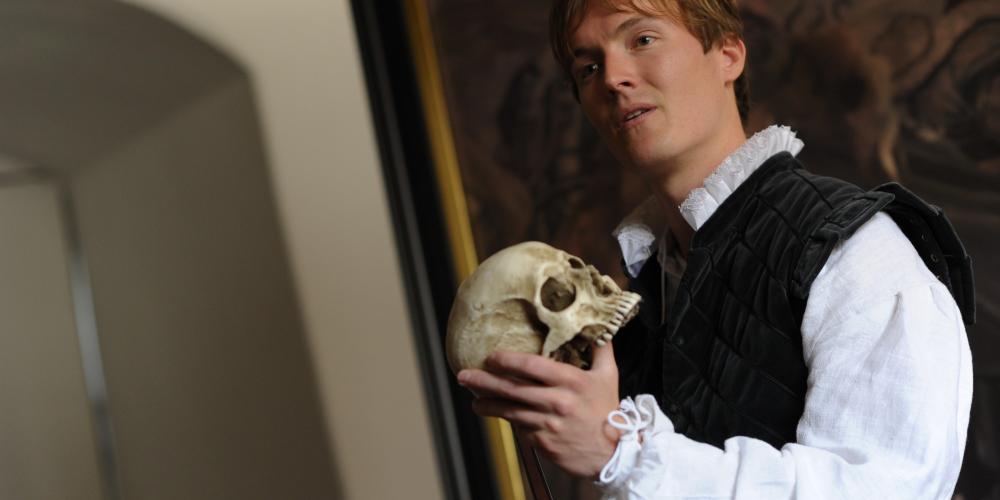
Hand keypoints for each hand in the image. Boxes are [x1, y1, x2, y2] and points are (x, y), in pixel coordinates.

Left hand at [456, 343, 621, 478]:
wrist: (612, 453)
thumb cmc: (608, 411)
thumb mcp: (608, 376)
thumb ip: (600, 349)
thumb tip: (598, 324)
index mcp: (571, 381)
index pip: (533, 366)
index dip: (508, 360)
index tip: (492, 356)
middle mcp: (557, 401)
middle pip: (513, 388)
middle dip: (484, 381)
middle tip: (464, 375)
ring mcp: (547, 423)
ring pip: (510, 410)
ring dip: (487, 404)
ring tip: (474, 400)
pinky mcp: (542, 442)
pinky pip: (519, 427)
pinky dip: (507, 420)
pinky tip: (496, 415)